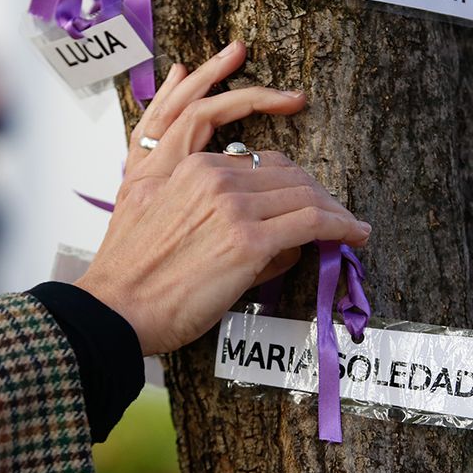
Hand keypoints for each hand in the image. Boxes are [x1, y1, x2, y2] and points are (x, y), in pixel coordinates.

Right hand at [76, 41, 370, 354]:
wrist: (116, 309)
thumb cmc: (137, 279)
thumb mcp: (167, 221)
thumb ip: (218, 216)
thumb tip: (279, 235)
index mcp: (193, 167)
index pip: (262, 162)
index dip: (294, 181)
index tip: (311, 197)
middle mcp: (215, 177)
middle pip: (290, 174)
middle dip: (320, 193)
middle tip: (340, 216)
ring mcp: (234, 207)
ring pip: (306, 195)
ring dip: (336, 211)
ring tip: (352, 227)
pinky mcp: (249, 241)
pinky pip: (313, 223)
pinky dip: (342, 227)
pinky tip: (356, 235)